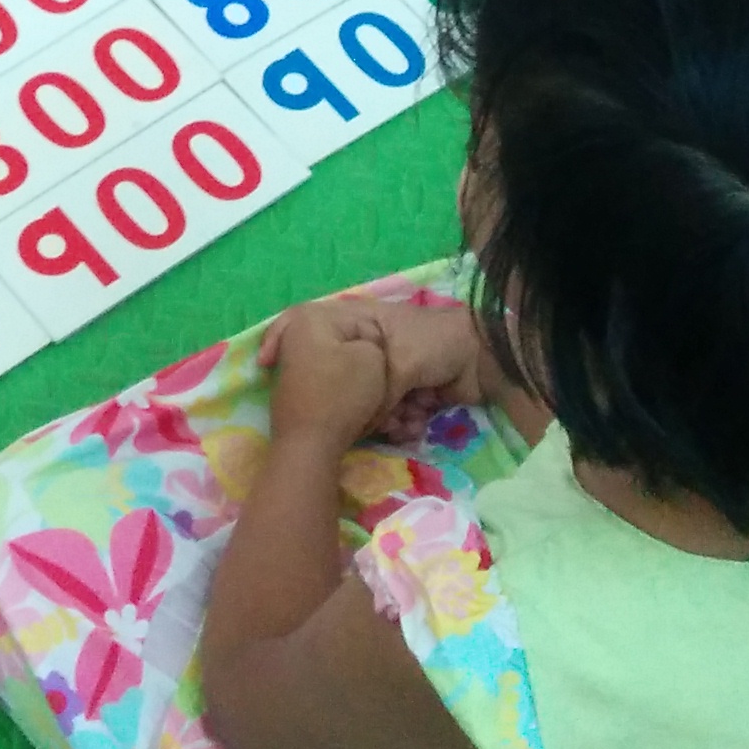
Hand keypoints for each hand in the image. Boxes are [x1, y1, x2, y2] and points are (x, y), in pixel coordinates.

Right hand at [260, 292, 483, 442]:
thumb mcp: (394, 362)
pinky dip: (399, 423)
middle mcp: (367, 347)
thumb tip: (354, 421)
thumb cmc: (432, 345)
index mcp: (358, 324)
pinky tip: (414, 425)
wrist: (481, 360)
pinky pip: (388, 415)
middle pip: (338, 375)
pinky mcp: (406, 394)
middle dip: (350, 403)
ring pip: (365, 402)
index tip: (266, 367)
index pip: (309, 327)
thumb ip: (369, 390)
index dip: (283, 343)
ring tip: (401, 422)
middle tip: (360, 418)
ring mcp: (387, 372)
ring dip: (382, 419)